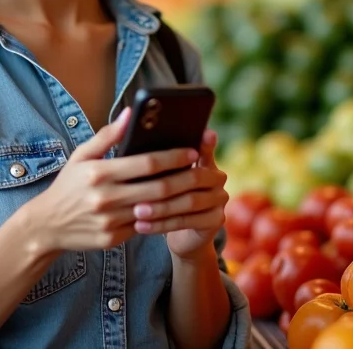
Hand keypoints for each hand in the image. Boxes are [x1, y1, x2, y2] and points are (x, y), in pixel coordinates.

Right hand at [27, 108, 199, 255]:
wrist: (46, 225)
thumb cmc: (68, 185)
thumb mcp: (81, 155)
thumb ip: (107, 135)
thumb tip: (130, 113)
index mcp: (98, 172)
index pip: (146, 164)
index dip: (173, 157)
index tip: (192, 151)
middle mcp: (104, 198)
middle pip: (157, 189)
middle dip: (185, 179)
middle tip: (203, 171)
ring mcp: (109, 221)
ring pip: (155, 211)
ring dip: (180, 200)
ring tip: (196, 189)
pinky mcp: (111, 240)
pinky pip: (144, 227)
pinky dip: (162, 218)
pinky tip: (176, 208)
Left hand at [132, 130, 228, 261]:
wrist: (182, 229)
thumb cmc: (166, 193)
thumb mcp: (162, 173)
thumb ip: (156, 156)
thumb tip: (132, 122)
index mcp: (205, 159)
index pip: (204, 148)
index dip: (202, 144)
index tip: (195, 141)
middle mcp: (217, 177)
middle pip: (193, 178)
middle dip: (164, 185)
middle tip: (137, 189)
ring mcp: (219, 199)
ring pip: (189, 202)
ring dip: (160, 208)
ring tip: (136, 211)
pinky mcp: (216, 221)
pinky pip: (187, 222)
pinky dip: (162, 224)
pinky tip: (142, 226)